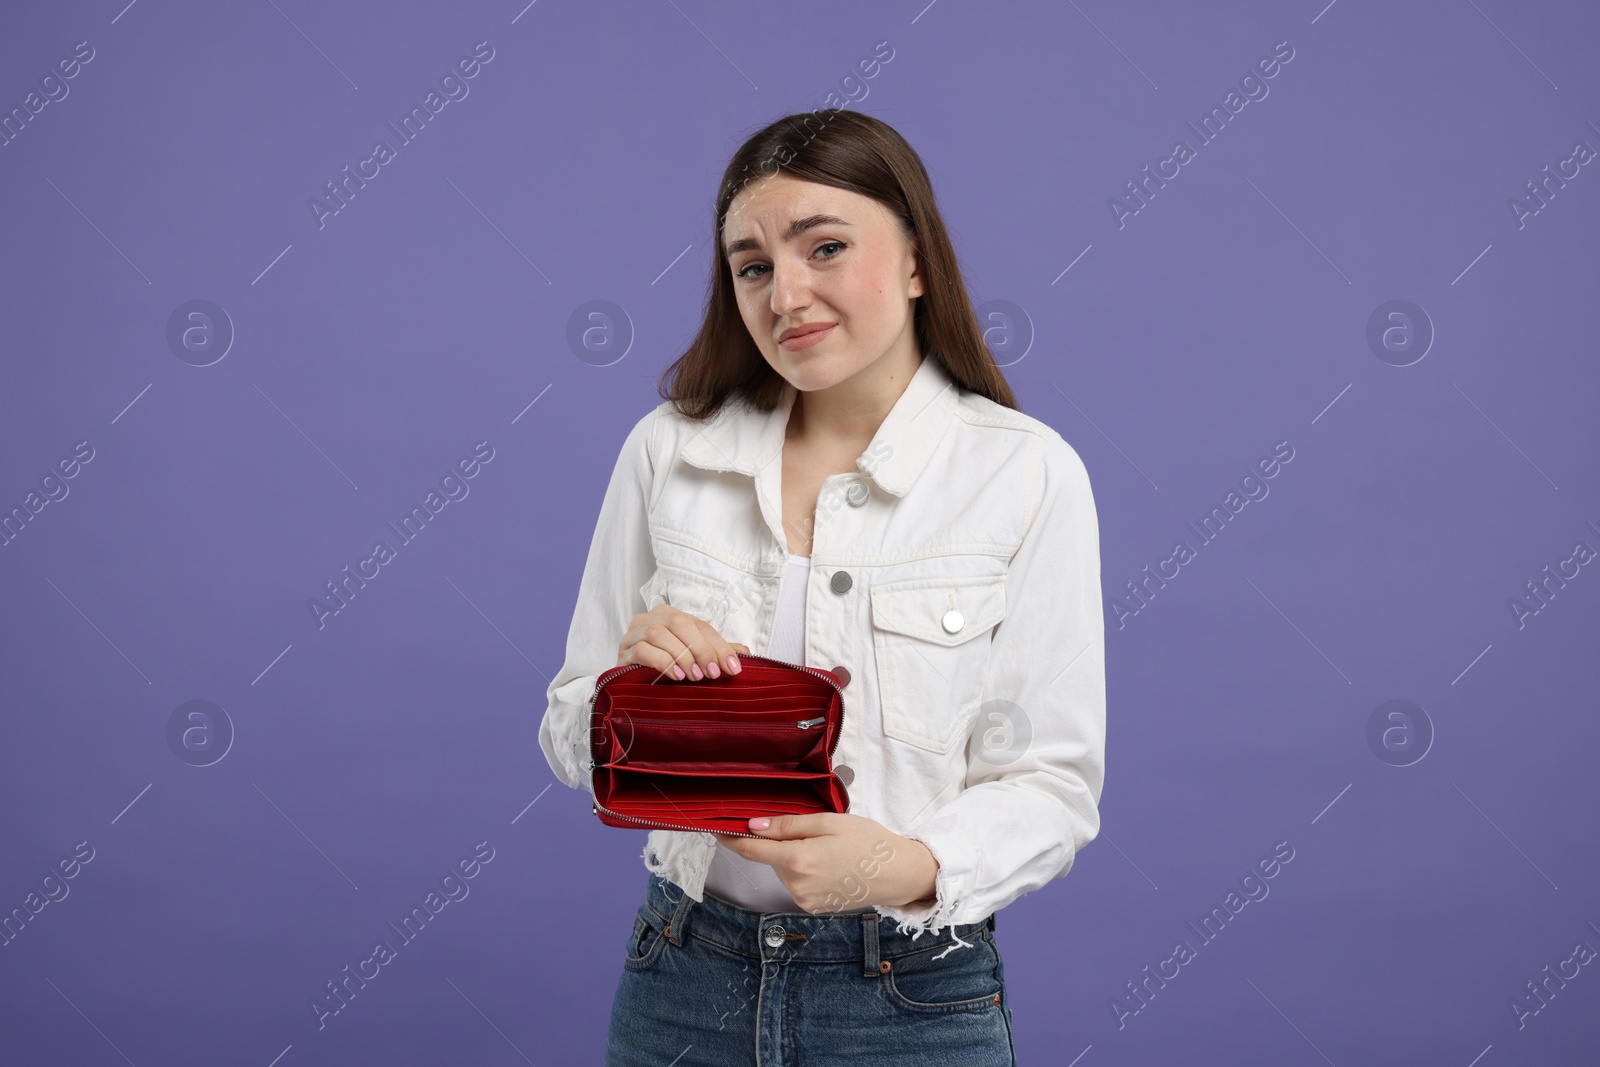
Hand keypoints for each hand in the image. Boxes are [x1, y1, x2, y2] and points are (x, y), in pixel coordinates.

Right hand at [617, 603, 748, 681]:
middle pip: (680, 623)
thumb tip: (744, 652)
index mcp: (672, 615)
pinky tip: (676, 676)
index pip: (701, 625)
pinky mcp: (624, 650)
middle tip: (711, 674)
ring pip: (659, 633)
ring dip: (681, 655)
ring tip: (694, 677)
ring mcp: (634, 633)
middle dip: (700, 649)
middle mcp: (651, 617)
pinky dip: (663, 662)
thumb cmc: (664, 667)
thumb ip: (714, 652)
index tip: (734, 668)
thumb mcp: (692, 658)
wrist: (629, 682)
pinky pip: (643, 650)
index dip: (719, 646)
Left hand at [712, 813, 939, 913]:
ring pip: (785, 871)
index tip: (716, 828)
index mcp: (798, 860)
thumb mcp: (829, 822)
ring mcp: (805, 900)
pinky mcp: (814, 907)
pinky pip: (798, 883)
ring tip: (828, 849)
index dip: (730, 838)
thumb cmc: (868, 842)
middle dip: (780, 843)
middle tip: (812, 831)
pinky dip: (805, 871)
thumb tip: (753, 825)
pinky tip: (830, 865)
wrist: (899, 874)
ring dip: (794, 857)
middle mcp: (797, 886)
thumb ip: (787, 825)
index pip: (751, 850)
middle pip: (771, 859)